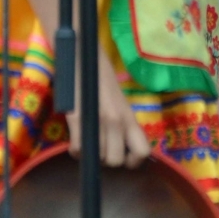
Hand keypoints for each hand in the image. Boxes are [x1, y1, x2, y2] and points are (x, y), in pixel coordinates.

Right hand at [67, 46, 150, 168]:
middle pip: (116, 160)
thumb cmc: (101, 78)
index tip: (123, 157)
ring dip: (90, 155)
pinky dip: (76, 151)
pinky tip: (75, 141)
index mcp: (129, 115)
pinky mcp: (77, 118)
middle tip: (100, 148)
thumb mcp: (119, 101)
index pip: (143, 151)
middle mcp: (116, 120)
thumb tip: (122, 147)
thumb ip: (122, 123)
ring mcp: (97, 120)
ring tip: (86, 142)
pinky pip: (78, 149)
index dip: (133, 161)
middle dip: (106, 159)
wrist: (82, 56)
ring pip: (97, 158)